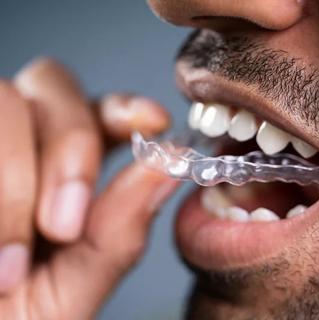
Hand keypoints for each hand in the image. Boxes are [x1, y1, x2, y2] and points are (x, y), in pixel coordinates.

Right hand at [0, 58, 177, 318]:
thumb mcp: (69, 292)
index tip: (154, 121)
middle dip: (70, 147)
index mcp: (59, 172)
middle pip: (53, 83)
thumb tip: (172, 163)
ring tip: (8, 265)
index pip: (98, 112)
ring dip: (14, 181)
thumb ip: (119, 232)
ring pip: (5, 100)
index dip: (126, 107)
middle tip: (63, 227)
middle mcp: (18, 145)